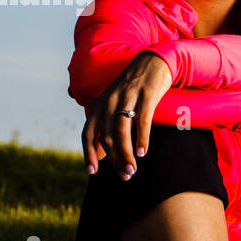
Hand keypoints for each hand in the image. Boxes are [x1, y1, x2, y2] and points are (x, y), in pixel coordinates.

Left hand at [82, 51, 172, 179]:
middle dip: (114, 159)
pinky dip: (141, 138)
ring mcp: (127, 97)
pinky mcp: (146, 95)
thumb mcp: (115, 106)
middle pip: (106, 136)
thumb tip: (102, 156)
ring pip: (121, 131)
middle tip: (126, 176)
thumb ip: (107, 128)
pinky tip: (142, 152)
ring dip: (125, 154)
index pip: (89, 133)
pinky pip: (142, 121)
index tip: (93, 172)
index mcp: (99, 105)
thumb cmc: (134, 90)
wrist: (152, 63)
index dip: (88, 153)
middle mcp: (109, 101)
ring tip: (132, 170)